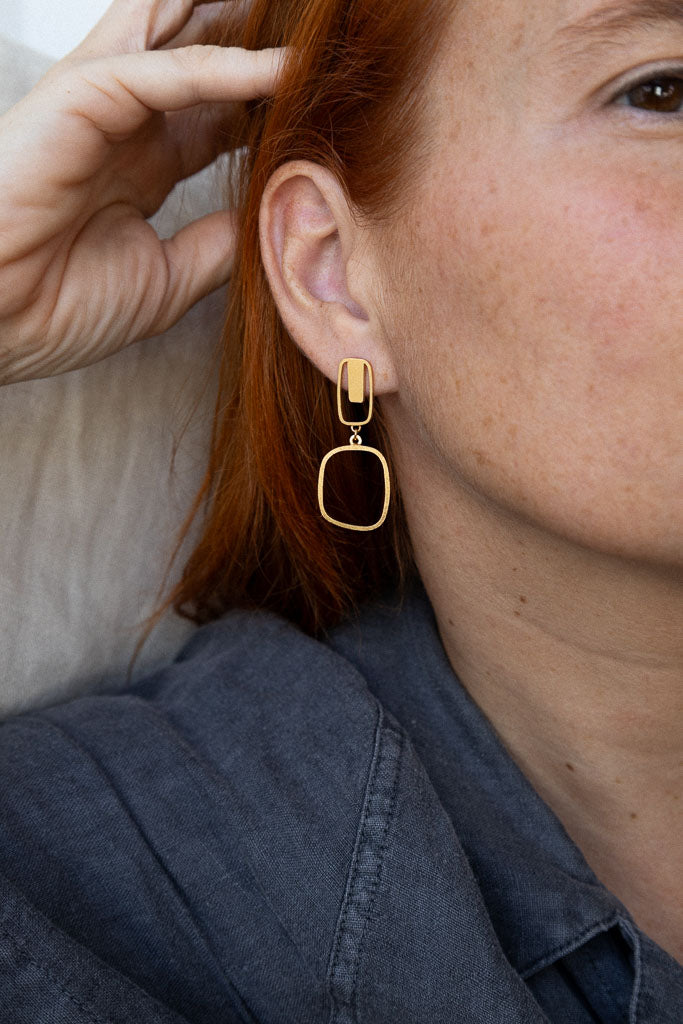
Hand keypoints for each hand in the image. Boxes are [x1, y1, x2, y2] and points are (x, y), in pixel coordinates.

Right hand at [0, 0, 284, 383]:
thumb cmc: (60, 308)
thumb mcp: (166, 280)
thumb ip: (215, 245)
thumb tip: (266, 222)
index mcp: (140, 167)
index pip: (216, 120)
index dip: (267, 108)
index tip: (324, 106)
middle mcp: (123, 126)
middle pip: (201, 64)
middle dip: (254, 46)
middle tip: (318, 38)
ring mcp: (100, 107)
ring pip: (179, 41)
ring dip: (239, 27)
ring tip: (301, 17)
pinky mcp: (80, 99)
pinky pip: (162, 71)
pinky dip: (222, 68)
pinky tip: (278, 68)